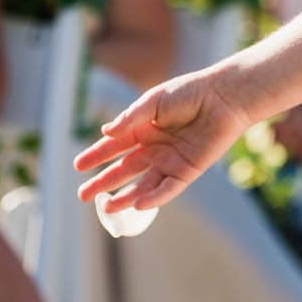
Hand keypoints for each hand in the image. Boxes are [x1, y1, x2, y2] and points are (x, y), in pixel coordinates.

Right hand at [72, 69, 250, 213]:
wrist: (223, 97)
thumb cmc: (190, 92)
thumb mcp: (154, 101)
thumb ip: (130, 118)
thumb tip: (105, 132)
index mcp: (143, 127)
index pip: (114, 145)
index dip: (96, 155)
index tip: (78, 166)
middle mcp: (155, 146)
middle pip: (124, 169)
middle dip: (104, 182)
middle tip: (83, 195)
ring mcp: (170, 160)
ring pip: (144, 184)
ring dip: (126, 197)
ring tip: (108, 208)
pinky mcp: (188, 170)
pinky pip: (168, 188)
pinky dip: (154, 198)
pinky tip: (138, 204)